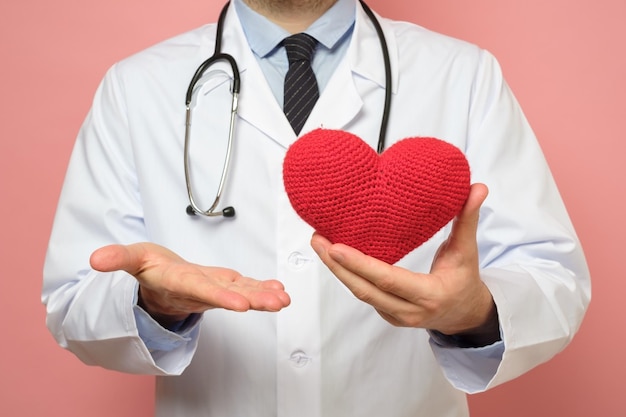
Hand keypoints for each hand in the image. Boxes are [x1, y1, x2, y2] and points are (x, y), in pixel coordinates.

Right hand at [90, 243, 290, 326]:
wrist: (156, 283)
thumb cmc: (147, 269)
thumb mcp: (130, 259)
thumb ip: (117, 258)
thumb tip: (95, 260)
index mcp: (178, 282)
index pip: (201, 290)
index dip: (220, 296)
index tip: (241, 304)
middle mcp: (199, 289)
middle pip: (229, 295)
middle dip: (253, 300)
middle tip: (276, 304)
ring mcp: (214, 288)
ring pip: (241, 292)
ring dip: (264, 296)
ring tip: (284, 300)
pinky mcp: (223, 284)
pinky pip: (245, 286)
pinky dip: (262, 288)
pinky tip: (280, 290)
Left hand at [311, 183, 497, 338]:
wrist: (464, 314)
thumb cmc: (464, 280)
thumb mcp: (468, 251)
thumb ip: (468, 219)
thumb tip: (477, 188)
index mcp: (430, 295)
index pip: (389, 280)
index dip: (361, 265)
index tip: (336, 247)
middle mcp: (409, 311)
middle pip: (364, 290)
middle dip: (337, 266)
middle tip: (317, 239)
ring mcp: (395, 315)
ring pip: (360, 293)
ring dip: (337, 270)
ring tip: (319, 243)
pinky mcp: (386, 313)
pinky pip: (363, 293)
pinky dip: (347, 275)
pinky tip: (335, 255)